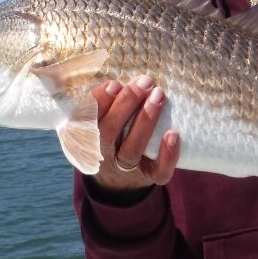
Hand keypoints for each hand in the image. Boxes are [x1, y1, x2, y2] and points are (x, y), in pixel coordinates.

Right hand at [91, 75, 179, 191]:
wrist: (116, 182)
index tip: (115, 84)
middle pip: (107, 133)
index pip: (86, 120)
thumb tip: (131, 76)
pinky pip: (157, 171)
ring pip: (131, 149)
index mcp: (84, 138)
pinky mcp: (147, 179)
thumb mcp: (95, 121)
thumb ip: (105, 101)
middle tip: (144, 82)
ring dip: (145, 121)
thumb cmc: (109, 137)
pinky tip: (173, 134)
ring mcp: (124, 170)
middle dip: (126, 104)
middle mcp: (101, 155)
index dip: (99, 102)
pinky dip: (167, 155)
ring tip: (159, 95)